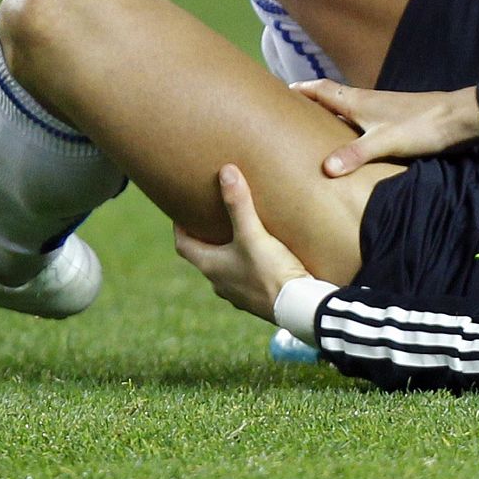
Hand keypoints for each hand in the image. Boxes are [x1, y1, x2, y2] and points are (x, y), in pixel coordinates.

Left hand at [173, 164, 308, 321]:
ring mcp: (238, 294)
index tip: (181, 212)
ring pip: (226, 269)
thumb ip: (239, 204)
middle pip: (204, 256)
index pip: (183, 245)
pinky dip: (248, 266)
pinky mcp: (258, 299)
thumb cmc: (270, 272)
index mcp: (210, 266)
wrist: (298, 308)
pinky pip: (246, 279)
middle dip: (207, 237)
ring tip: (240, 234)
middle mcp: (219, 282)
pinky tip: (265, 257)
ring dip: (228, 253)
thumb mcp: (253, 234)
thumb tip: (225, 171)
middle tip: (213, 217)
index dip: (180, 227)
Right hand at [291, 81, 478, 176]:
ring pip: (346, 109)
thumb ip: (355, 154)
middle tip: (289, 114)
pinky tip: (350, 142)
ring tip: (312, 130)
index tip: (277, 92)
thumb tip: (324, 168)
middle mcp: (365, 101)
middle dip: (309, 103)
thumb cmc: (421, 125)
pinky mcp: (393, 119)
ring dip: (329, 116)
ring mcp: (380, 109)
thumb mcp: (386, 142)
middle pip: (330, 97)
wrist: (458, 118)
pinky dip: (348, 127)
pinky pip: (361, 120)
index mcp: (357, 101)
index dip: (299, 90)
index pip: (320, 89)